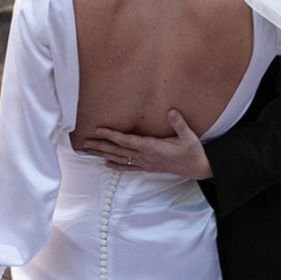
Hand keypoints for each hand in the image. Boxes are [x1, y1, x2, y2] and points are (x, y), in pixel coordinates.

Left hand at [84, 110, 212, 178]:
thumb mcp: (189, 136)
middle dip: (101, 145)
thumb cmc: (192, 151)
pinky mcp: (148, 167)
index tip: (99, 130)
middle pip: (118, 150)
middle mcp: (145, 156)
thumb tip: (171, 111)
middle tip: (84, 142)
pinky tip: (106, 165)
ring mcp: (146, 163)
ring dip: (104, 154)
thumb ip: (179, 124)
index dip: (112, 135)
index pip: (128, 141)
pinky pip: (128, 167)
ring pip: (120, 159)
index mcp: (152, 147)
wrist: (196, 168)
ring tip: (89, 151)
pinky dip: (116, 166)